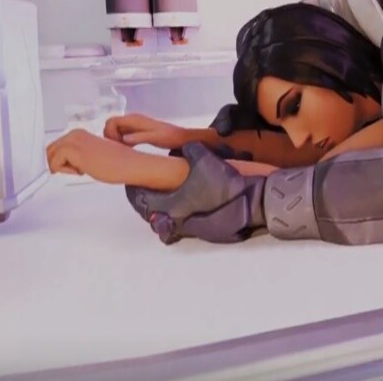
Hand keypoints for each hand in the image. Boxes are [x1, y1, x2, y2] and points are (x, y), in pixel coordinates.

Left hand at [48, 129, 150, 183]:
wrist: (129, 164)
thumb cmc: (116, 163)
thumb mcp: (91, 156)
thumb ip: (77, 155)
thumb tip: (60, 164)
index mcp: (79, 133)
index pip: (55, 147)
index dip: (59, 161)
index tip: (73, 168)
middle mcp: (74, 133)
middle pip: (49, 151)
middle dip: (57, 164)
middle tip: (78, 170)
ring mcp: (73, 141)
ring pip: (50, 157)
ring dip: (62, 168)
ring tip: (82, 169)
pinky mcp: (73, 150)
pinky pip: (54, 164)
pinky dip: (65, 171)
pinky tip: (83, 170)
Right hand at [103, 113, 193, 148]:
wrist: (182, 137)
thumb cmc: (170, 137)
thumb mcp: (155, 138)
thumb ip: (139, 137)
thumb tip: (123, 140)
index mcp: (135, 119)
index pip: (111, 121)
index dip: (109, 133)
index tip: (116, 145)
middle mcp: (133, 120)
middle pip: (111, 126)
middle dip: (110, 137)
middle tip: (118, 149)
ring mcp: (135, 125)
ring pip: (117, 131)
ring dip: (116, 141)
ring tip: (123, 151)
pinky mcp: (138, 132)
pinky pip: (123, 135)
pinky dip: (122, 142)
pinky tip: (129, 150)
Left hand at [126, 143, 265, 244]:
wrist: (252, 202)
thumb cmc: (225, 182)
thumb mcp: (204, 159)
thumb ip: (188, 151)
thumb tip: (183, 149)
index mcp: (172, 205)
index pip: (142, 200)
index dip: (133, 190)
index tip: (131, 184)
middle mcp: (178, 221)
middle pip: (151, 215)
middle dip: (145, 203)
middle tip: (144, 192)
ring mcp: (192, 229)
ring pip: (167, 224)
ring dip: (162, 212)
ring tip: (165, 200)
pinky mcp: (206, 232)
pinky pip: (184, 226)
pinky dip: (180, 216)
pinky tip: (189, 206)